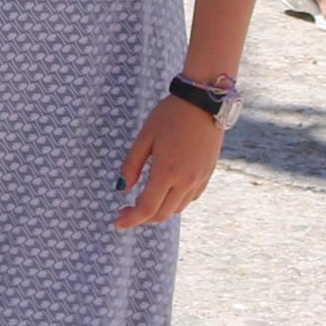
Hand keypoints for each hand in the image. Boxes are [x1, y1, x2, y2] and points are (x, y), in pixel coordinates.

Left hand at [116, 91, 228, 229]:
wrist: (204, 103)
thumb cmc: (170, 115)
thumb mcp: (145, 137)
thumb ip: (132, 165)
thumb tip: (122, 189)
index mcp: (167, 172)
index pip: (147, 208)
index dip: (130, 220)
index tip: (117, 223)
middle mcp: (186, 181)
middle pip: (162, 214)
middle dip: (142, 218)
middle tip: (125, 212)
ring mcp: (199, 179)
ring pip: (177, 209)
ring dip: (158, 211)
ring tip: (143, 201)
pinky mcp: (207, 175)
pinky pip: (189, 199)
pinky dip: (174, 202)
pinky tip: (165, 192)